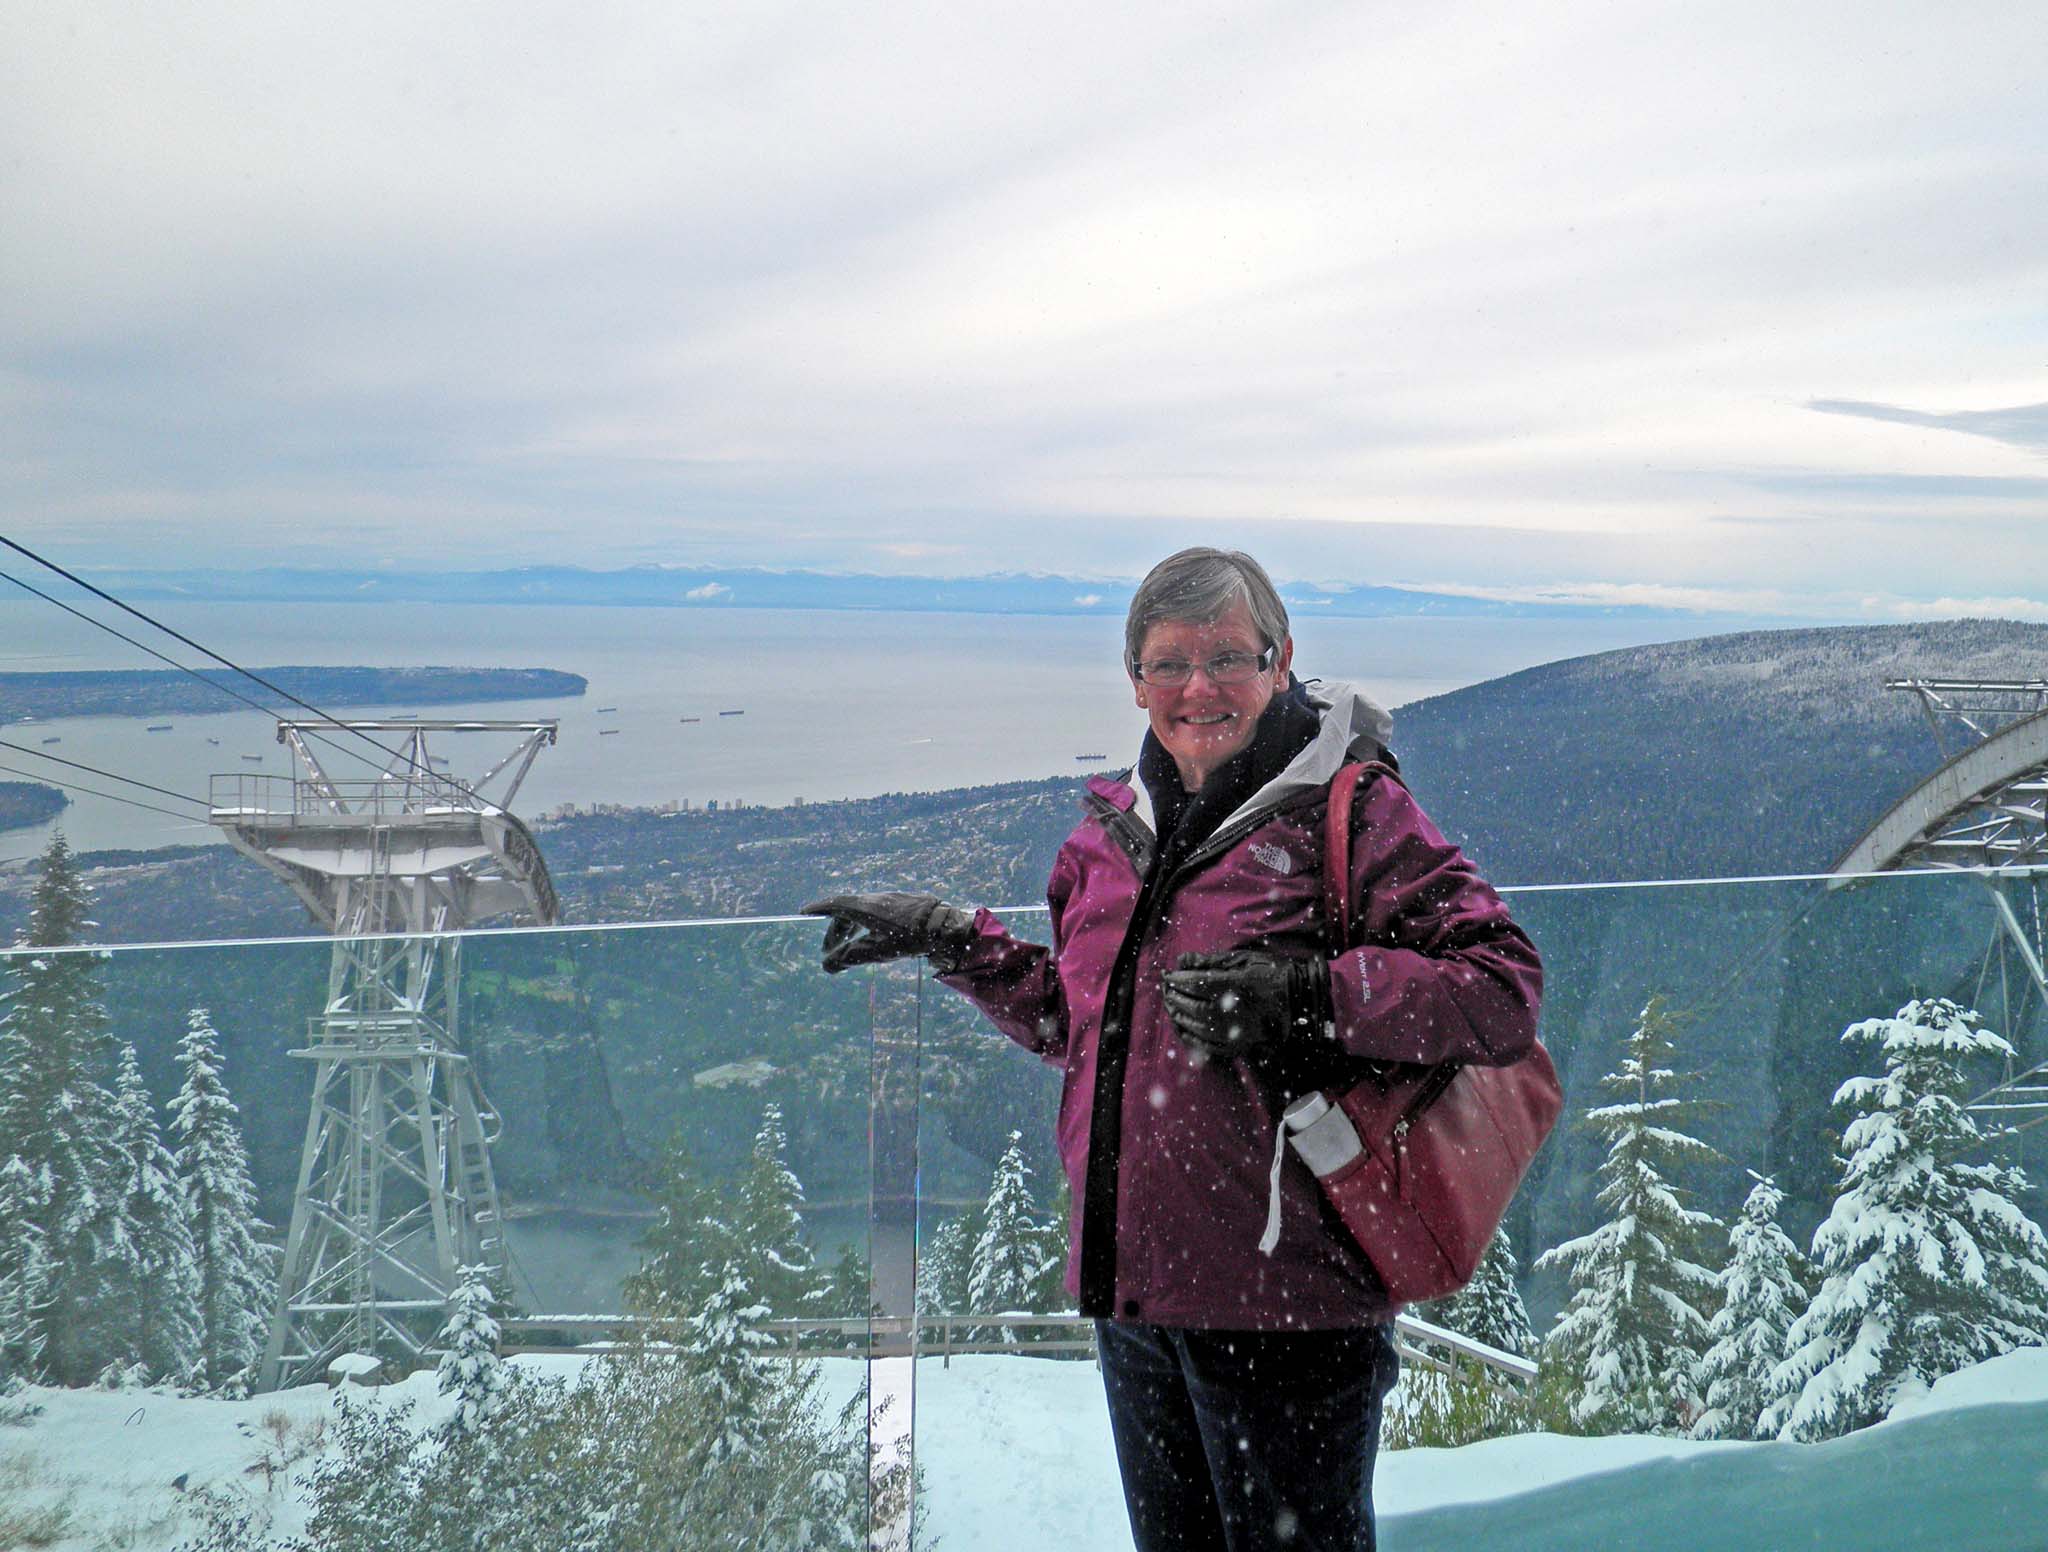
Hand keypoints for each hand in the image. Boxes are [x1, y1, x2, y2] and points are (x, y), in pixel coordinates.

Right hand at [801, 892, 976, 974]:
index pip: (834, 904)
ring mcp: (890, 898)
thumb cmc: (908, 938)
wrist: (944, 925)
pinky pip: (876, 911)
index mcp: (864, 906)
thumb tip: (826, 966)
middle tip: (830, 949)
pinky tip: (875, 937)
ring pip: (863, 911)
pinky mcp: (904, 903)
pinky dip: (867, 923)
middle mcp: (875, 898)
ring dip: (852, 927)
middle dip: (836, 929)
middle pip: (847, 910)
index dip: (819, 908)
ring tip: (851, 945)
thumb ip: (849, 958)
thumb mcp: (875, 951)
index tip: (805, 912)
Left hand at [1162, 951, 1330, 1061]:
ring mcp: (1237, 1032)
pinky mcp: (1240, 1046)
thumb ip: (1211, 961)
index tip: (1168, 974)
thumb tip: (1182, 960)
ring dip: (1180, 1015)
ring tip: (1171, 1005)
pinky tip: (1183, 1028)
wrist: (1302, 1003)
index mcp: (1236, 986)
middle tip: (1166, 989)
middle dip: (1175, 997)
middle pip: (1194, 1006)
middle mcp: (1234, 1012)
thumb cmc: (1273, 975)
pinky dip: (1191, 1037)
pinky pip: (1208, 1045)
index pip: (1196, 984)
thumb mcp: (1244, 960)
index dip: (1178, 979)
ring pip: (1198, 1027)